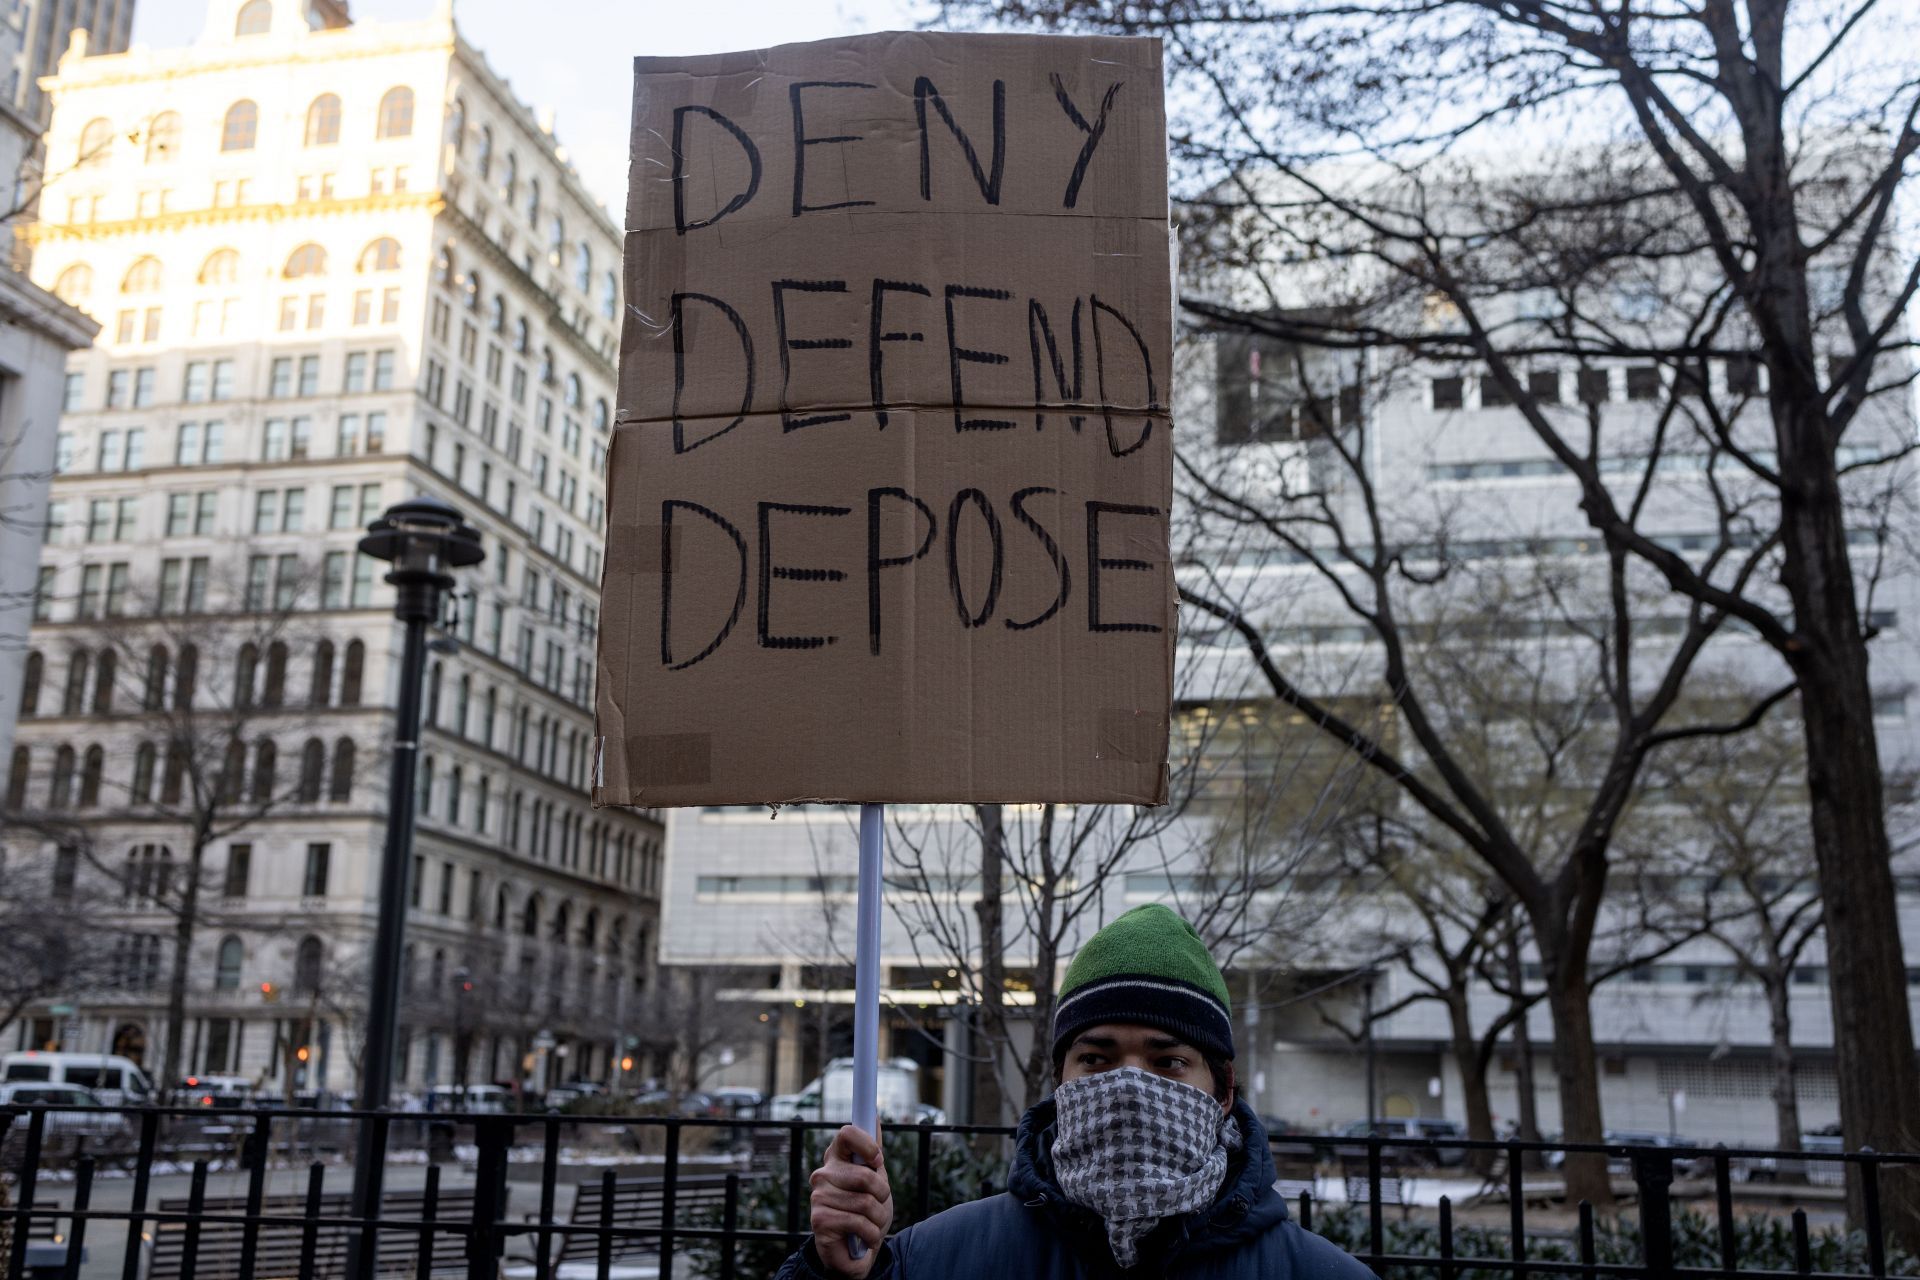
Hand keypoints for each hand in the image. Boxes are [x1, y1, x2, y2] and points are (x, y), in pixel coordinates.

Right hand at [809, 1124, 892, 1277]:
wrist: (855, 1253)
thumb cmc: (865, 1212)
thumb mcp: (875, 1180)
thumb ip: (873, 1152)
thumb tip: (874, 1116)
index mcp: (836, 1158)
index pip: (847, 1134)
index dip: (867, 1144)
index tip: (878, 1160)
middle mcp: (823, 1174)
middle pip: (865, 1175)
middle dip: (882, 1194)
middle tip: (877, 1205)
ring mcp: (819, 1196)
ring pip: (866, 1202)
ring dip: (878, 1219)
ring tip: (870, 1225)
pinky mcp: (819, 1220)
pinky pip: (859, 1222)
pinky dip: (870, 1235)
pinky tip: (863, 1239)